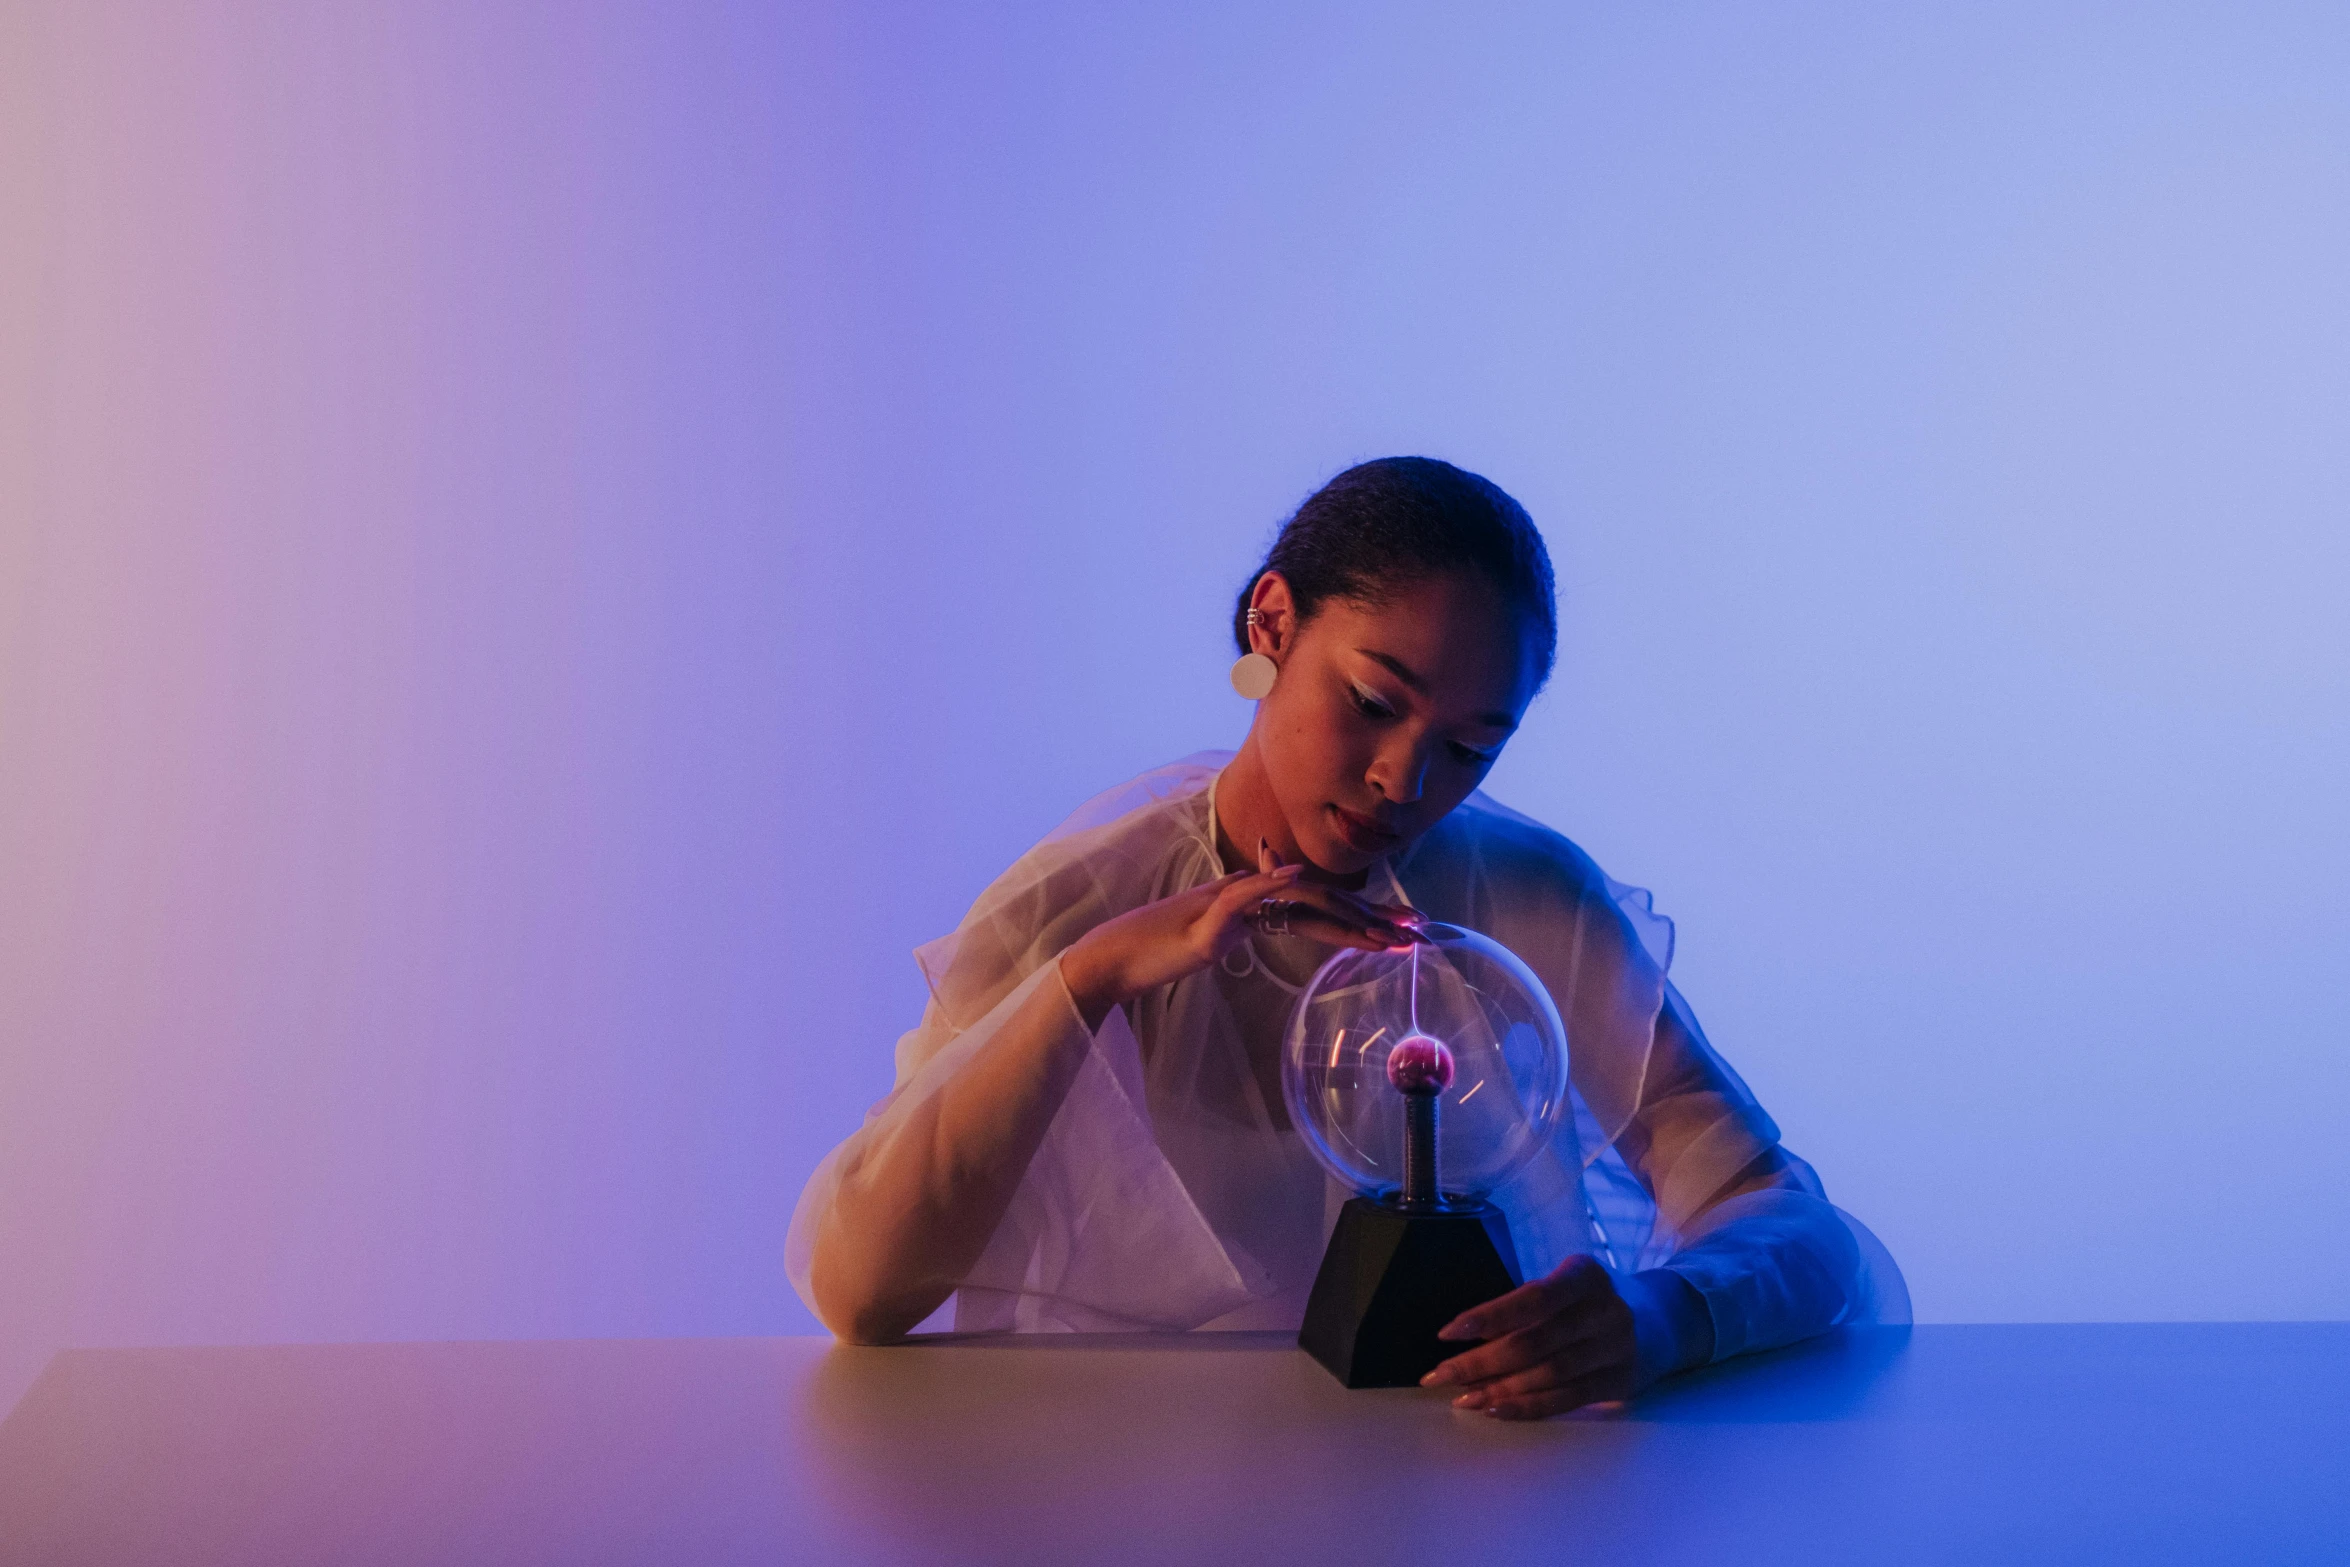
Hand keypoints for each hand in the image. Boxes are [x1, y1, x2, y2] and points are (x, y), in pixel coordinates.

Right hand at [1058, 840, 1420, 1028]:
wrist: (1112, 957)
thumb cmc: (1156, 952)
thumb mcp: (1207, 938)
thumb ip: (1239, 925)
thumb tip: (1266, 916)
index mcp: (1249, 901)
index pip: (1315, 905)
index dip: (1360, 917)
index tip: (1400, 933)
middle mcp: (1244, 894)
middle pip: (1319, 898)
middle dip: (1373, 916)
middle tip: (1417, 932)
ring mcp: (1224, 905)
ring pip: (1296, 897)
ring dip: (1347, 916)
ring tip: (1389, 938)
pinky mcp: (1204, 921)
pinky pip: (1244, 899)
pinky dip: (1274, 889)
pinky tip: (1305, 891)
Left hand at [1418, 1256, 1711, 1419]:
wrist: (1664, 1319)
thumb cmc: (1593, 1299)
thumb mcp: (1569, 1283)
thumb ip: (1529, 1303)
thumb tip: (1471, 1337)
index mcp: (1585, 1275)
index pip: (1531, 1298)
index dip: (1488, 1317)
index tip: (1447, 1333)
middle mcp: (1605, 1311)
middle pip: (1534, 1342)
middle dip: (1480, 1362)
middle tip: (1440, 1375)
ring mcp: (1617, 1350)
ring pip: (1547, 1375)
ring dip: (1498, 1390)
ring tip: (1463, 1398)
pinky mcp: (1621, 1383)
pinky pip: (1567, 1400)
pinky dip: (1528, 1407)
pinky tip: (1496, 1409)